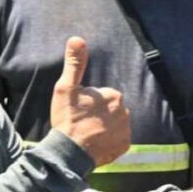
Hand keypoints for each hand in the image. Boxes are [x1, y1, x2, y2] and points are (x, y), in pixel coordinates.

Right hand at [50, 37, 130, 166]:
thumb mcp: (66, 88)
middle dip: (98, 114)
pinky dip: (109, 142)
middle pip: (110, 110)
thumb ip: (75, 64)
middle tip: (82, 123)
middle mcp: (126, 111)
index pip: (101, 96)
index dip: (87, 103)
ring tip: (87, 134)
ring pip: (114, 124)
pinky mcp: (125, 146)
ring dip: (104, 128)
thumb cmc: (67, 118)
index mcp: (114, 95)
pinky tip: (95, 144)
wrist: (69, 152)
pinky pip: (118, 140)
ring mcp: (127, 130)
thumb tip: (77, 39)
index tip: (78, 111)